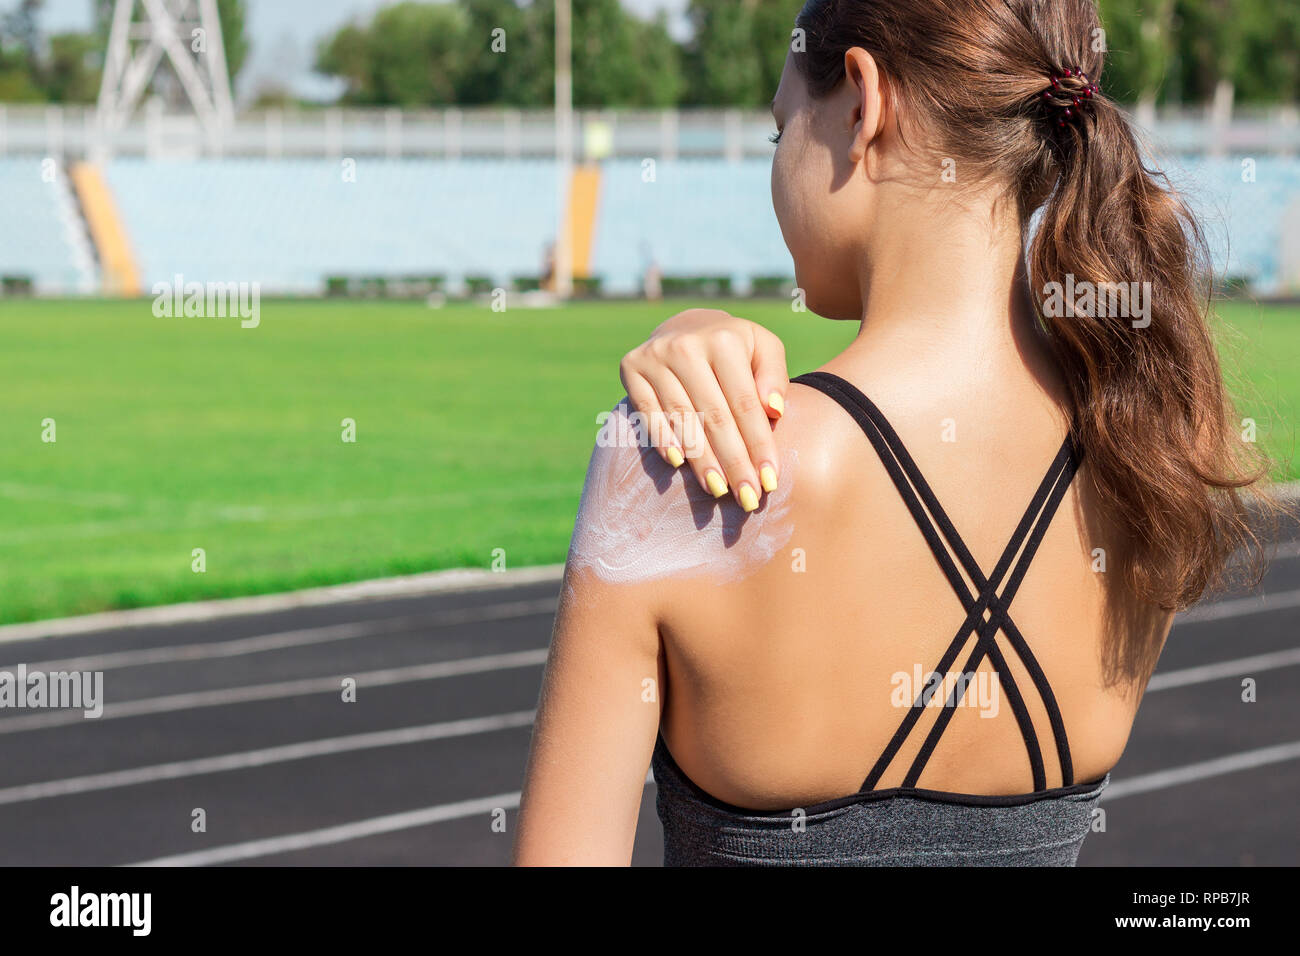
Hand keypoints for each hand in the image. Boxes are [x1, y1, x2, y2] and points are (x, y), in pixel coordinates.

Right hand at [618, 308, 788, 509]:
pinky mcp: (631, 367)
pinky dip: (662, 439)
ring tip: (718, 490)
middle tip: (747, 498)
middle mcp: (687, 345)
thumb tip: (774, 410)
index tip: (770, 481)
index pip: (745, 404)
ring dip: (701, 460)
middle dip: (733, 462)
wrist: (685, 326)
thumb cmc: (735, 348)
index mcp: (725, 340)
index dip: (759, 445)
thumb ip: (774, 376)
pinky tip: (678, 464)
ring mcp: (655, 356)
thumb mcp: (763, 349)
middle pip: (715, 416)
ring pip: (683, 420)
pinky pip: (647, 412)